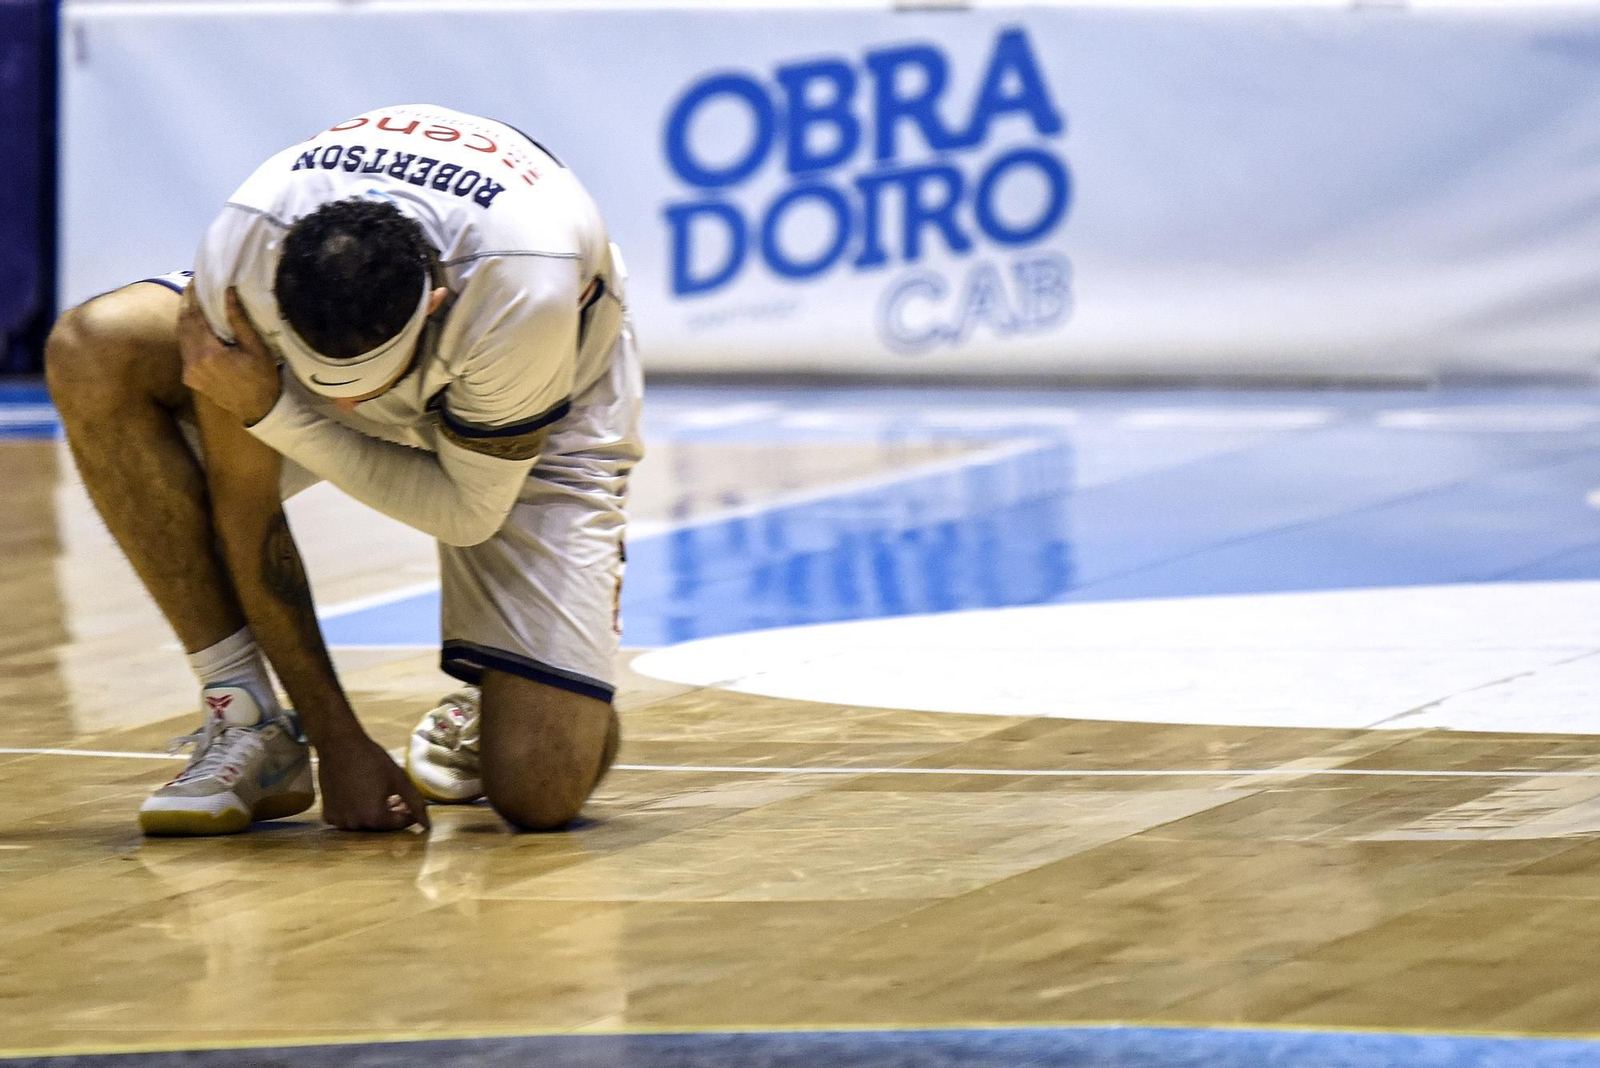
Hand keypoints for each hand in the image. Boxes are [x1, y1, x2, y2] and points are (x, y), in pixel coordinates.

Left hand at [178, 286, 282, 424]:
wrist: (258, 410)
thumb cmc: (262, 378)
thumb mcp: (255, 347)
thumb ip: (237, 320)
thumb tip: (227, 292)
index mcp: (209, 353)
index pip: (195, 317)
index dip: (194, 296)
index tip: (196, 280)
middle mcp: (193, 362)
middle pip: (183, 325)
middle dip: (187, 303)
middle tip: (192, 285)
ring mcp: (188, 371)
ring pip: (181, 337)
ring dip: (185, 318)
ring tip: (192, 300)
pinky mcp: (189, 377)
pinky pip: (184, 349)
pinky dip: (188, 333)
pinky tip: (195, 324)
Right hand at [316, 731, 431, 831]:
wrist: (339, 745)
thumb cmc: (372, 760)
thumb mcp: (399, 780)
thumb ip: (415, 803)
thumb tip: (426, 825)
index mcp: (374, 817)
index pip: (399, 824)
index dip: (409, 814)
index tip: (410, 804)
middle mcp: (355, 824)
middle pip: (381, 826)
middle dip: (391, 814)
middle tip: (396, 798)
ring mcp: (338, 820)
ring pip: (364, 824)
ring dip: (373, 813)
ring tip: (378, 795)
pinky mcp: (328, 814)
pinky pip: (347, 819)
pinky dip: (355, 812)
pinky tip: (359, 796)